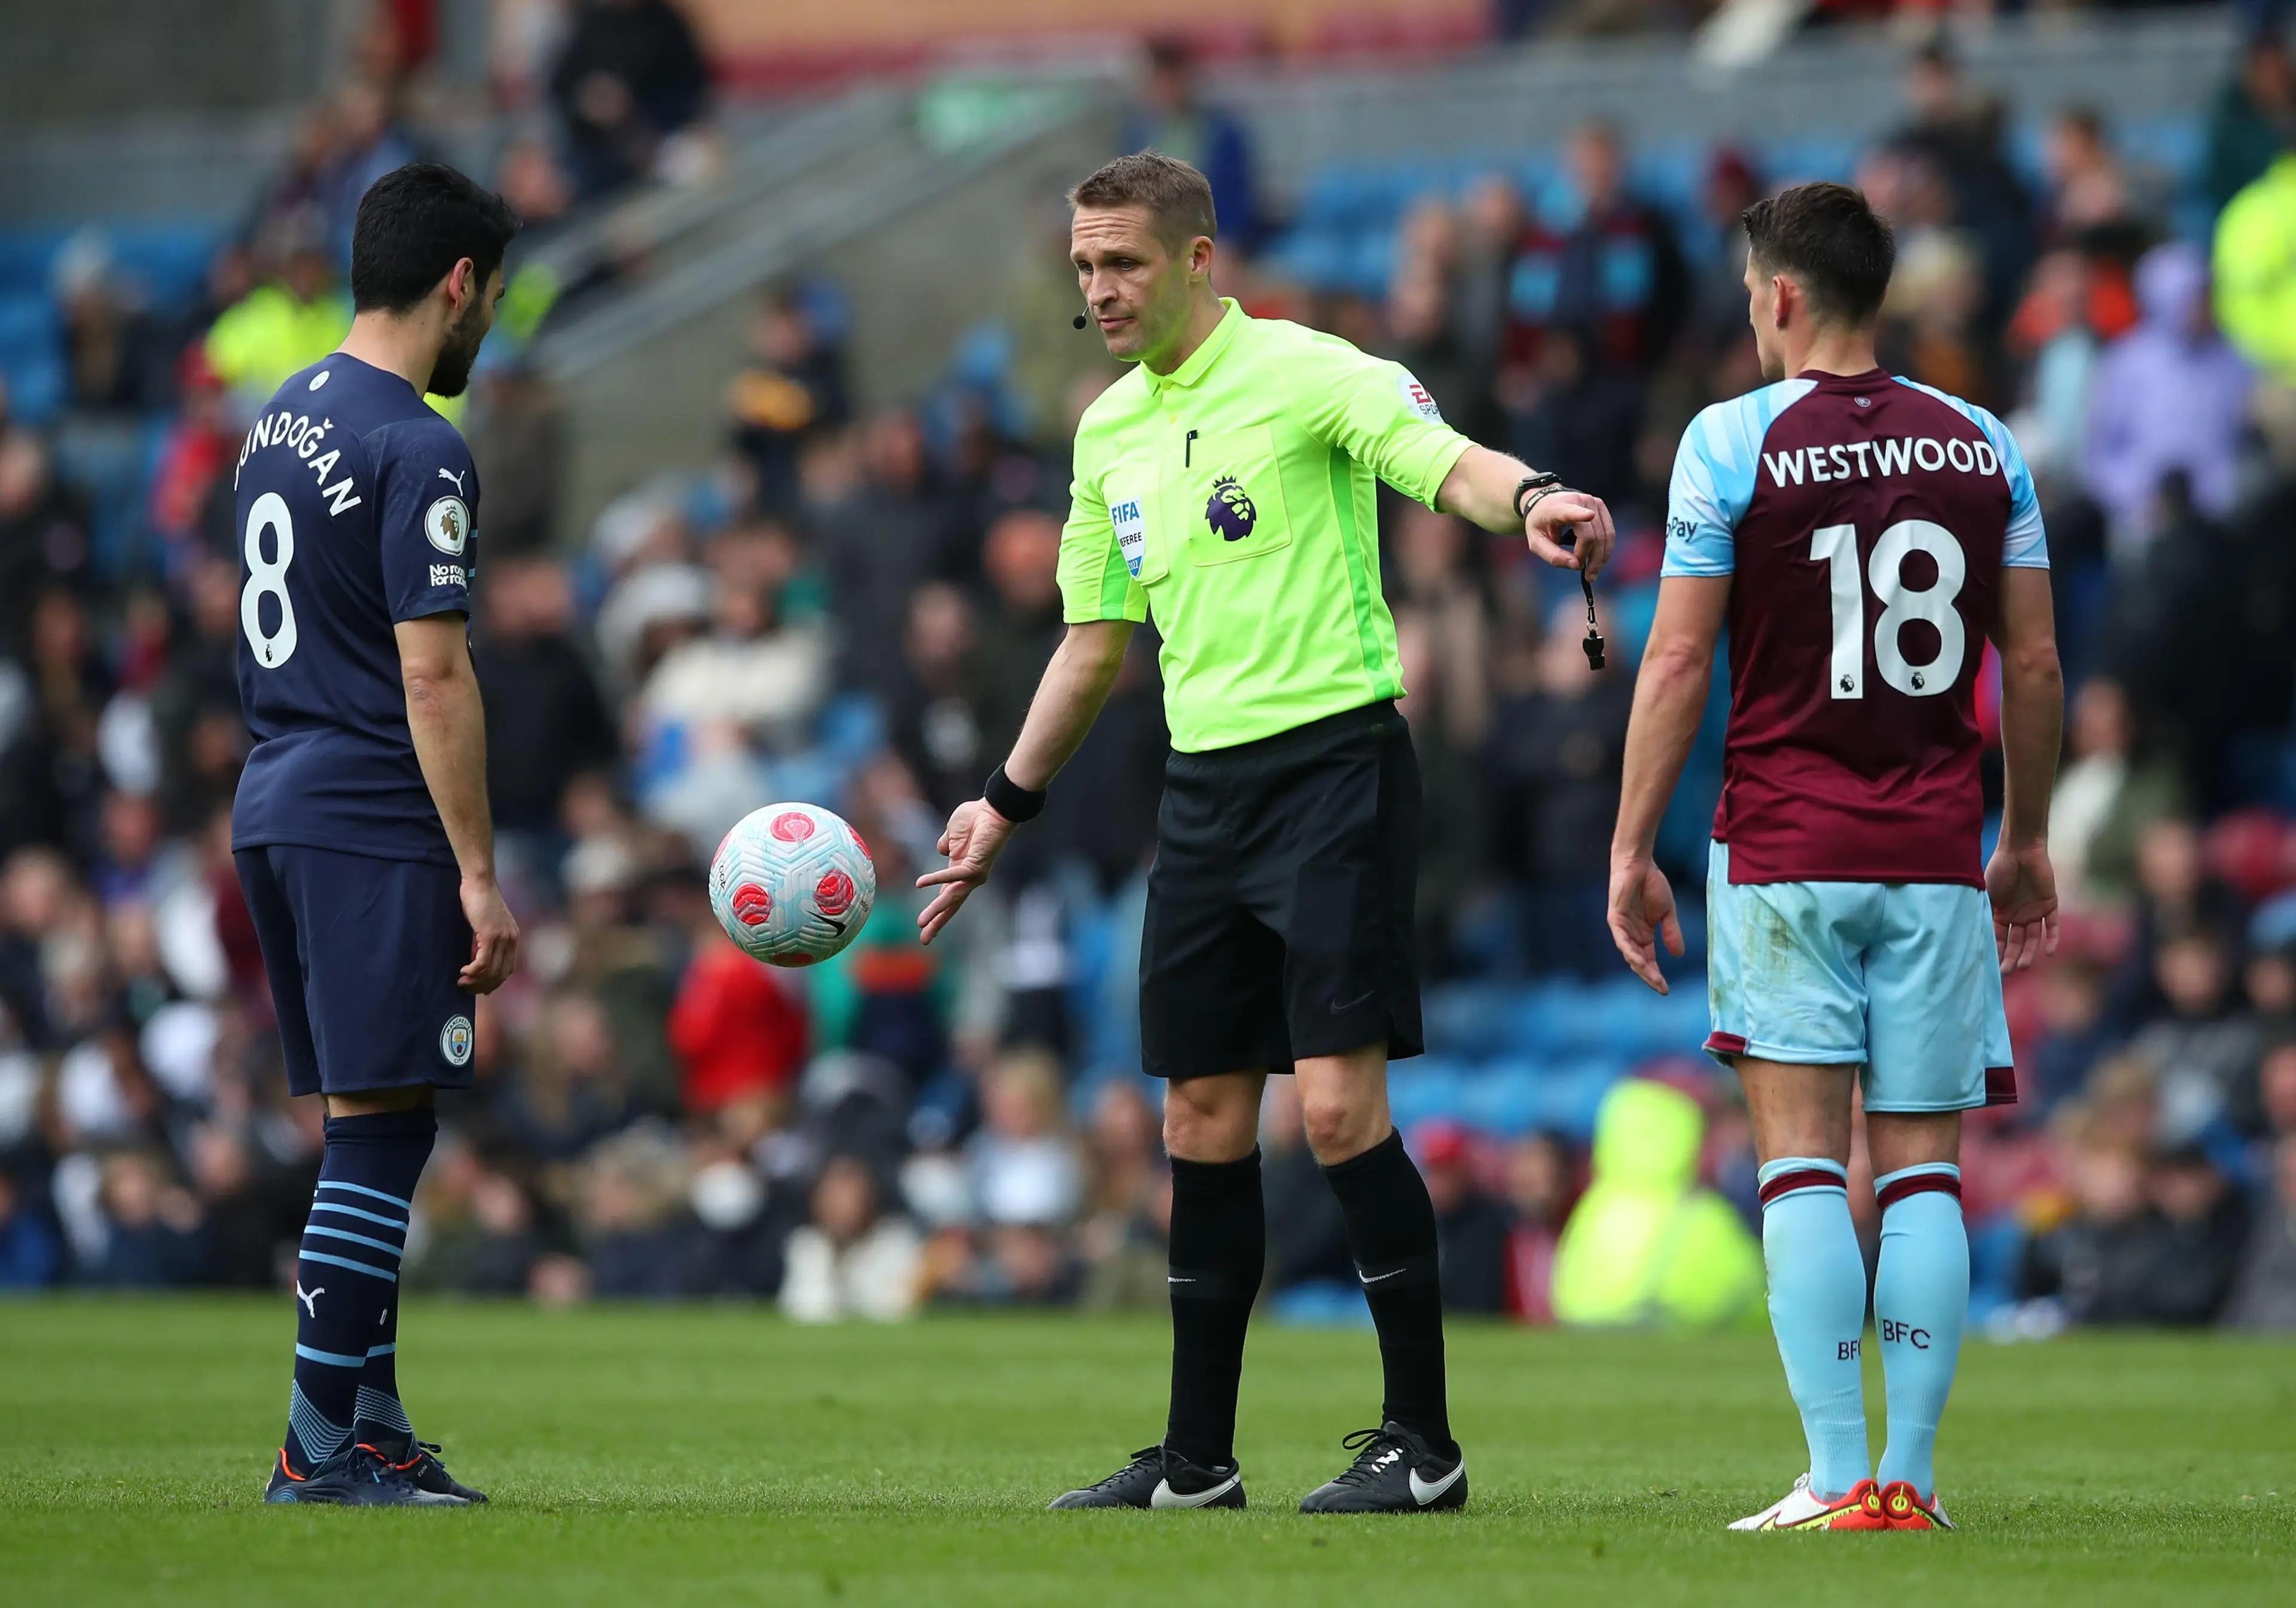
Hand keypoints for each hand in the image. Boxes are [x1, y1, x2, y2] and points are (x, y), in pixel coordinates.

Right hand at [459, 872, 519, 992]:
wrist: (479, 882)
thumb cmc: (478, 901)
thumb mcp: (487, 924)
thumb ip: (487, 941)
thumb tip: (477, 960)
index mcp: (513, 938)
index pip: (508, 969)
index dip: (494, 982)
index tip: (480, 989)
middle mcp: (511, 940)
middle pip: (500, 974)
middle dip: (483, 985)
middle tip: (466, 988)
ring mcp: (502, 938)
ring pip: (491, 971)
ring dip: (475, 980)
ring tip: (462, 982)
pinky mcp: (491, 935)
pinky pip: (483, 963)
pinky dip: (472, 971)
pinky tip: (463, 971)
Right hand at [915, 799, 1014, 945]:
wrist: (993, 808)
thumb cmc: (975, 818)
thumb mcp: (952, 833)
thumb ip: (945, 844)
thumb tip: (941, 850)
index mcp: (960, 870)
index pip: (948, 896)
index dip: (937, 911)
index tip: (925, 927)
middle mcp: (968, 877)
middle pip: (951, 905)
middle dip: (937, 923)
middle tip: (924, 940)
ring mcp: (973, 874)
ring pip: (951, 897)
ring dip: (935, 910)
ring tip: (921, 923)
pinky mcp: (974, 866)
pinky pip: (952, 875)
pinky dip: (936, 879)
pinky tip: (920, 884)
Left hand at [1525, 490, 1616, 579]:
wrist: (1546, 502)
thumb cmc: (1540, 523)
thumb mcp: (1537, 542)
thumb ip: (1553, 555)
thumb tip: (1577, 565)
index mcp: (1558, 508)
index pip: (1570, 511)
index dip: (1579, 514)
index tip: (1589, 515)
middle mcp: (1579, 501)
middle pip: (1592, 535)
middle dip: (1591, 558)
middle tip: (1588, 576)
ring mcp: (1593, 502)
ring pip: (1605, 535)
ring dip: (1601, 557)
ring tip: (1593, 573)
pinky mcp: (1601, 507)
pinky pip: (1609, 532)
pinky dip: (1605, 549)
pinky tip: (1598, 561)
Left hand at [1607, 856, 1684, 994]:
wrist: (1640, 865)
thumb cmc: (1652, 885)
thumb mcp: (1667, 913)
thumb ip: (1671, 933)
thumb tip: (1679, 955)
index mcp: (1643, 936)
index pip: (1649, 960)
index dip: (1656, 975)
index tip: (1666, 989)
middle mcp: (1631, 935)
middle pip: (1639, 962)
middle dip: (1649, 976)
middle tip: (1661, 989)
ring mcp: (1622, 929)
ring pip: (1630, 954)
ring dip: (1641, 967)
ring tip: (1653, 979)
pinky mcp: (1615, 919)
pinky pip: (1621, 940)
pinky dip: (1630, 951)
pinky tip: (1638, 960)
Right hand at [1985, 840, 2058, 972]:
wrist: (2020, 850)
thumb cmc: (1999, 869)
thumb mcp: (1987, 893)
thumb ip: (1985, 912)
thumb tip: (1973, 934)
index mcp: (2001, 913)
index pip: (1999, 937)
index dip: (1996, 951)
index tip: (1993, 966)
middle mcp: (2018, 915)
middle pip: (2016, 942)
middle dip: (2011, 957)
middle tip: (2007, 972)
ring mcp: (2034, 911)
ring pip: (2033, 938)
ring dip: (2029, 952)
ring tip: (2024, 965)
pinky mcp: (2050, 905)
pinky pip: (2052, 926)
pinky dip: (2052, 939)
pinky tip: (2048, 953)